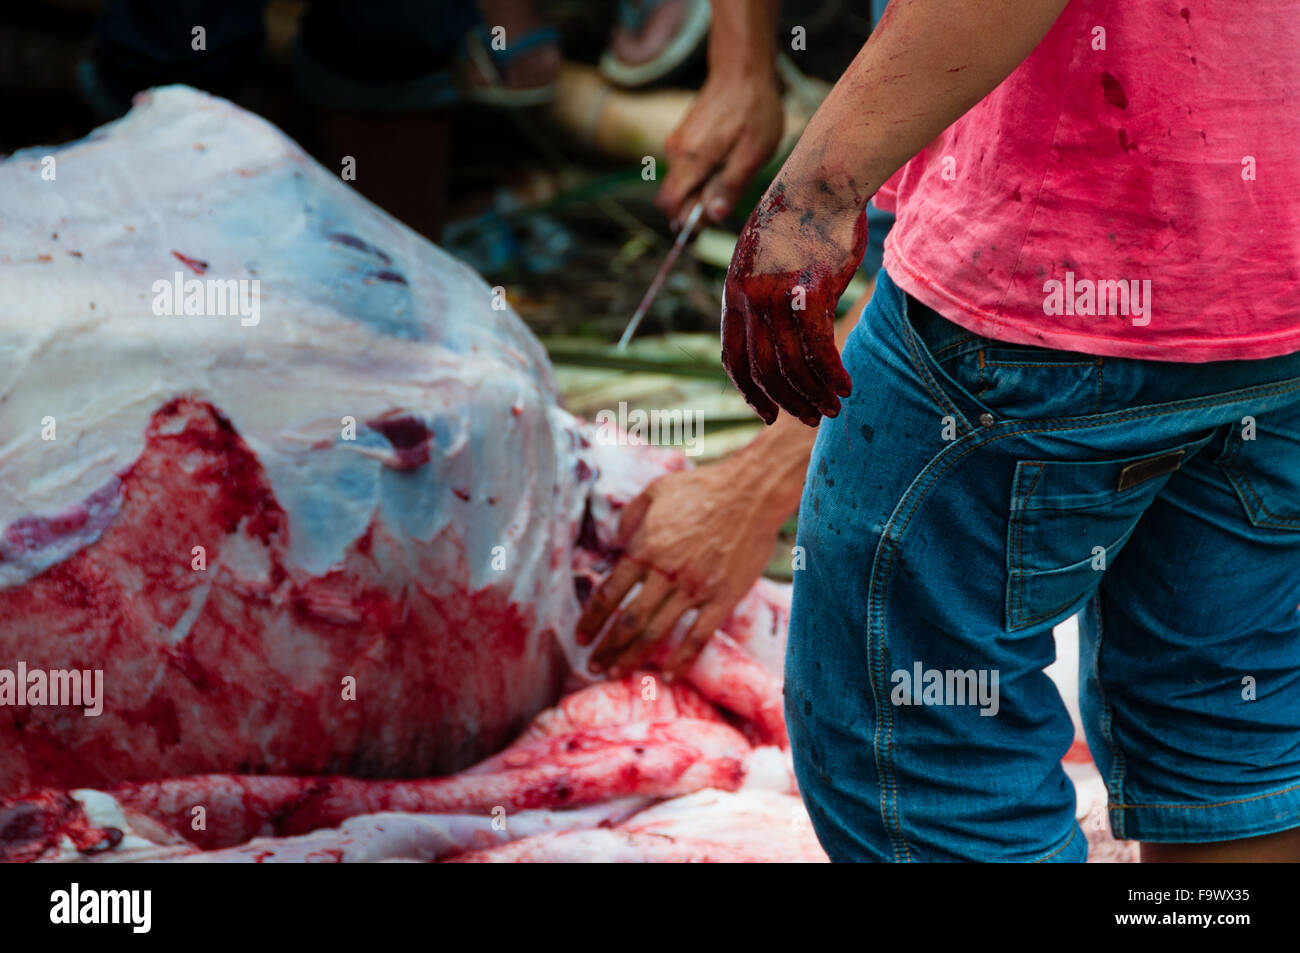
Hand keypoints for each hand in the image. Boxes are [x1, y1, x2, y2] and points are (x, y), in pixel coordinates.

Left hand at [575, 461, 780, 677]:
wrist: (752, 492)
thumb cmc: (703, 487)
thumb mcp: (656, 490)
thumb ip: (630, 517)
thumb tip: (615, 542)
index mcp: (645, 548)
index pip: (609, 593)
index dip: (591, 619)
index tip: (580, 636)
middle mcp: (665, 574)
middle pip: (627, 621)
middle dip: (606, 648)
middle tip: (591, 666)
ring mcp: (694, 589)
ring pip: (656, 633)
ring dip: (632, 657)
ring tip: (615, 674)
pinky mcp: (722, 598)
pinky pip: (698, 636)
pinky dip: (682, 660)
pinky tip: (668, 677)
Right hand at [655, 71, 783, 226]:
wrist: (741, 70)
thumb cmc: (753, 110)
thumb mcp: (753, 154)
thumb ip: (729, 186)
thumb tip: (711, 217)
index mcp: (690, 160)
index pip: (669, 205)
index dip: (685, 221)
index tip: (709, 219)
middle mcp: (675, 152)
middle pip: (675, 197)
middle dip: (697, 204)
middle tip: (729, 191)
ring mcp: (676, 143)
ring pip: (682, 182)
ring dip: (703, 186)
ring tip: (733, 166)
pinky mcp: (682, 136)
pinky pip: (687, 167)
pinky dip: (703, 171)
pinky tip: (726, 155)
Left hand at [721, 179, 867, 425]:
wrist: (819, 181)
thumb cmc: (800, 220)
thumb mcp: (764, 260)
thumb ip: (764, 296)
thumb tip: (775, 330)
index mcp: (733, 295)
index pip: (733, 359)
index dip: (750, 392)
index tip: (767, 414)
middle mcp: (749, 300)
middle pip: (764, 370)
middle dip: (787, 402)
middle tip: (810, 419)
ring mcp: (777, 296)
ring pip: (793, 365)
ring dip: (814, 394)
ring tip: (832, 409)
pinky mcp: (810, 290)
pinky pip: (819, 348)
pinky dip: (832, 374)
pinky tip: (845, 387)